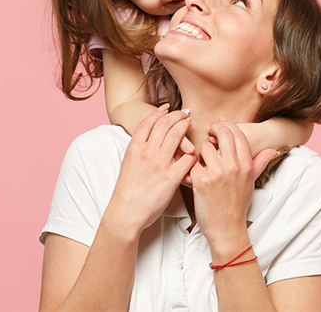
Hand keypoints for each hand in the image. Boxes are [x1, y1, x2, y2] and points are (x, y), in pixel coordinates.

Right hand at [108, 105, 196, 234]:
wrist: (126, 212)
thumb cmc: (126, 191)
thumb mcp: (128, 164)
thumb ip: (139, 150)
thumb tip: (149, 141)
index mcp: (134, 148)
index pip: (148, 121)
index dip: (159, 112)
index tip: (167, 107)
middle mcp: (146, 152)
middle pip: (165, 124)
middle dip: (177, 115)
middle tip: (185, 113)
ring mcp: (159, 164)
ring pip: (177, 135)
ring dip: (186, 127)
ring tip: (191, 124)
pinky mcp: (170, 178)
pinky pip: (187, 159)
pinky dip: (192, 153)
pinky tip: (194, 152)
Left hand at [189, 117, 276, 243]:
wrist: (226, 229)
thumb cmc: (237, 206)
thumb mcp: (251, 183)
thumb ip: (259, 163)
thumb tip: (273, 150)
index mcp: (246, 165)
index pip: (238, 135)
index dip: (228, 124)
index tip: (220, 121)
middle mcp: (234, 167)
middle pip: (223, 134)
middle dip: (214, 130)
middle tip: (209, 134)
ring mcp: (218, 173)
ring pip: (205, 147)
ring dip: (202, 153)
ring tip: (203, 163)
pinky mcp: (202, 181)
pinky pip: (193, 163)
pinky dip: (191, 167)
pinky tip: (193, 174)